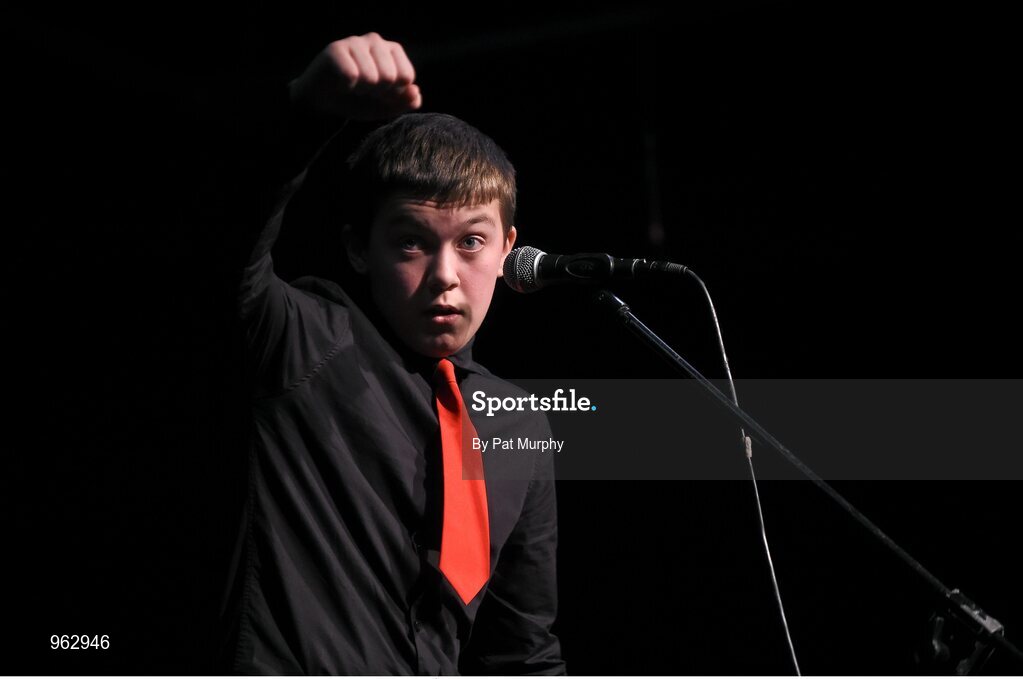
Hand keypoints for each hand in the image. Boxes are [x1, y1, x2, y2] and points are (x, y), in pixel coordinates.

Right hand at [289, 33, 421, 120]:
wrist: (323, 104)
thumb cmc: (357, 100)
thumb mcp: (385, 106)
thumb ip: (405, 102)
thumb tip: (415, 92)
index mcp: (391, 51)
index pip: (407, 76)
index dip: (394, 93)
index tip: (381, 93)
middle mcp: (375, 40)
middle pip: (390, 77)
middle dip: (377, 92)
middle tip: (364, 89)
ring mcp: (355, 42)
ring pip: (371, 77)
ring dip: (361, 90)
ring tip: (352, 86)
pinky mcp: (335, 49)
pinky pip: (351, 75)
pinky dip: (346, 86)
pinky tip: (340, 83)